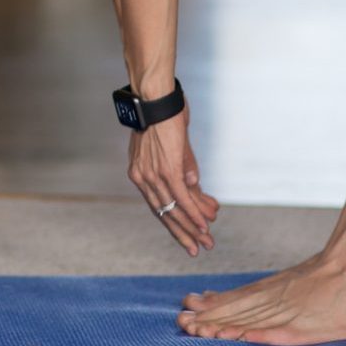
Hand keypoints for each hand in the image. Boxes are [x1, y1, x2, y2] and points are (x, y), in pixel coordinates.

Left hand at [127, 105, 218, 255]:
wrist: (154, 96)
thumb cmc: (162, 115)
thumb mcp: (171, 146)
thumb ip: (183, 168)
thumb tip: (196, 187)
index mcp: (138, 173)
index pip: (156, 206)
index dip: (172, 224)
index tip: (185, 238)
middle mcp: (142, 177)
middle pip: (163, 213)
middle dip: (182, 234)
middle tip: (198, 250)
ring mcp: (154, 174)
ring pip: (174, 209)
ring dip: (193, 227)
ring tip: (207, 241)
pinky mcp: (168, 168)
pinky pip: (182, 197)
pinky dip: (194, 212)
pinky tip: (205, 224)